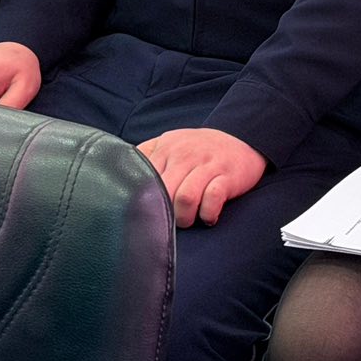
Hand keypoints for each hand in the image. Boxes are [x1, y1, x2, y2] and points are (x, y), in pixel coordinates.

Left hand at [136, 127, 265, 227]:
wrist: (244, 138)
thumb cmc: (200, 149)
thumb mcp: (171, 143)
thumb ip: (147, 154)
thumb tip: (117, 172)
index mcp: (166, 148)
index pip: (144, 177)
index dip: (142, 200)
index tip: (143, 214)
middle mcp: (185, 154)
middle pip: (163, 191)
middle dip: (163, 214)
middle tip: (169, 222)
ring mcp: (207, 165)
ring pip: (185, 198)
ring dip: (184, 217)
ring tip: (189, 220)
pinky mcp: (228, 176)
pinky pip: (213, 199)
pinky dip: (208, 213)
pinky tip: (208, 216)